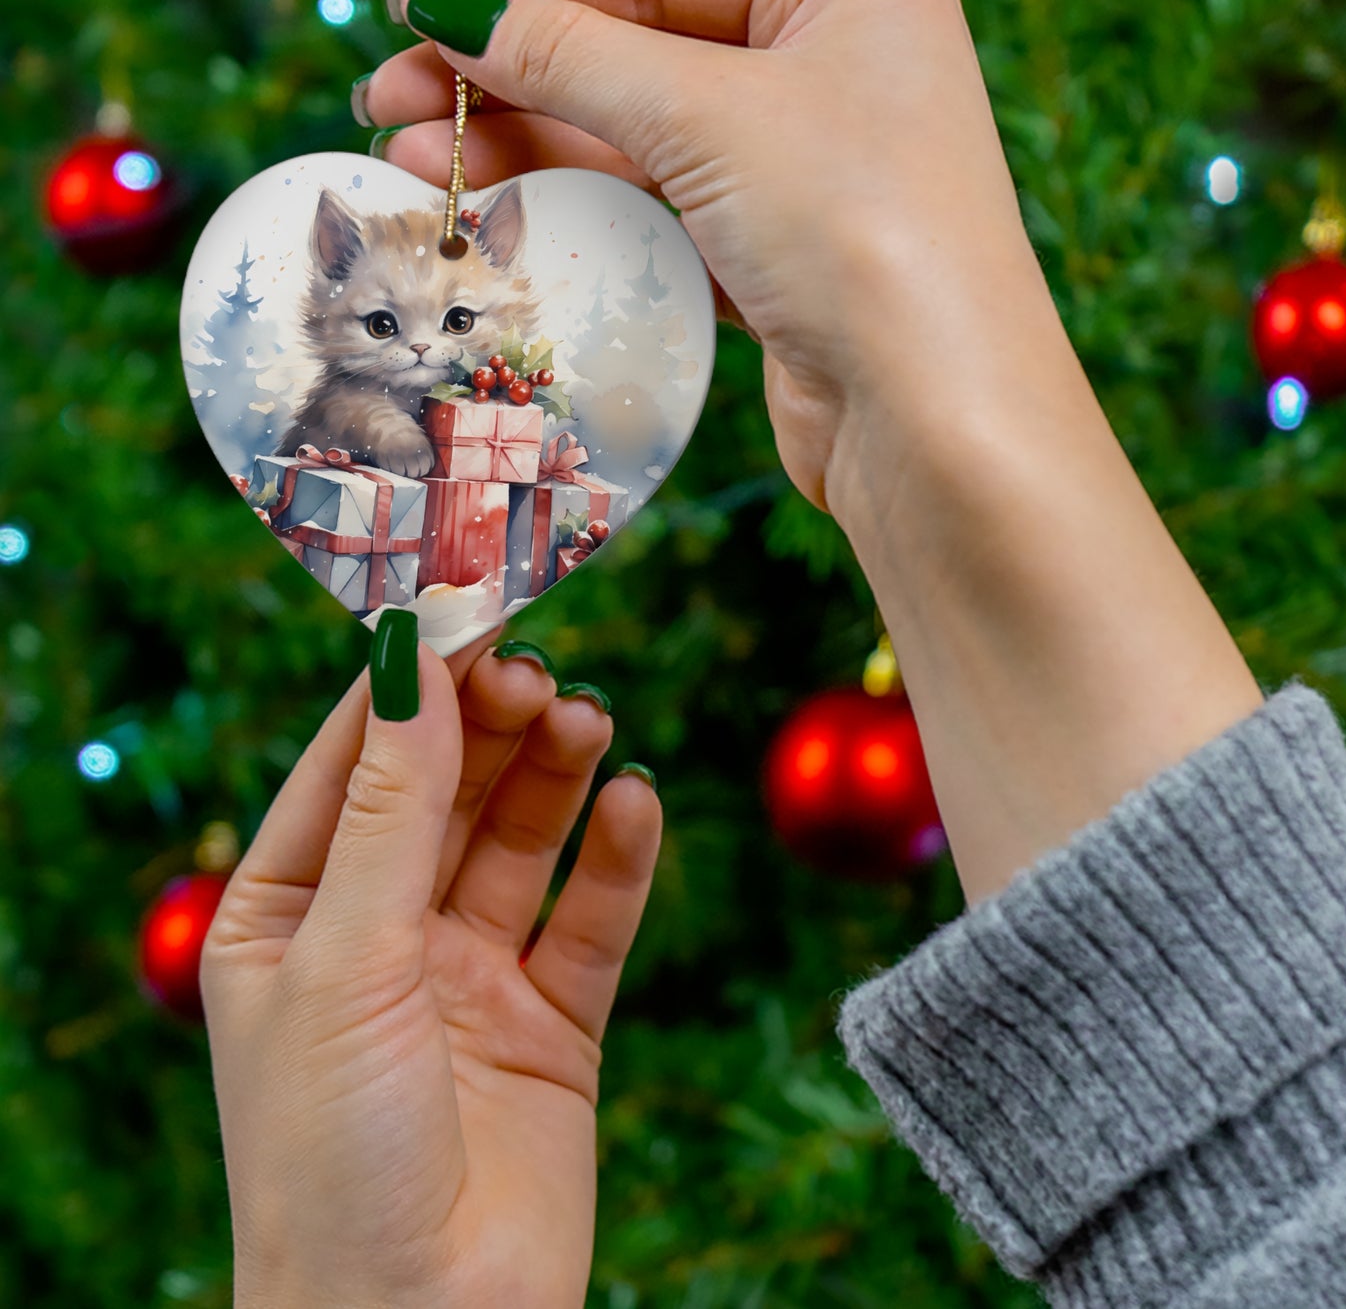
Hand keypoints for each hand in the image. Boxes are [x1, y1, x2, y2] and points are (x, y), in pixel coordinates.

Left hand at [201, 630, 660, 1308]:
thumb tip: (410, 658)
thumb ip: (391, 808)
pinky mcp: (552, 1024)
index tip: (467, 608)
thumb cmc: (331, 1157)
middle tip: (539, 672)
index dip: (409, 686)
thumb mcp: (346, 958)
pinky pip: (590, 919)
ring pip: (521, 842)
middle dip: (491, 726)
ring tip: (589, 722)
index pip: (352, 765)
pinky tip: (636, 803)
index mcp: (289, 916)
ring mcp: (469, 978)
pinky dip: (617, 859)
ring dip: (556, 775)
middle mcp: (380, 937)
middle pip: (447, 791)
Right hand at [361, 0, 1047, 514]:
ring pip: (641, 138)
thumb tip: (449, 5)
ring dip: (530, 147)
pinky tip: (500, 212)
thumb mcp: (707, 114)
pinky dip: (584, 209)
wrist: (935, 422)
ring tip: (416, 162)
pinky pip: (663, 210)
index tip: (417, 4)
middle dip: (510, 76)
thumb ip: (571, 54)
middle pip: (637, 50)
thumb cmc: (857, 232)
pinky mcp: (781, 257)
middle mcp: (834, 66)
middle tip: (388, 100)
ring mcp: (808, 167)